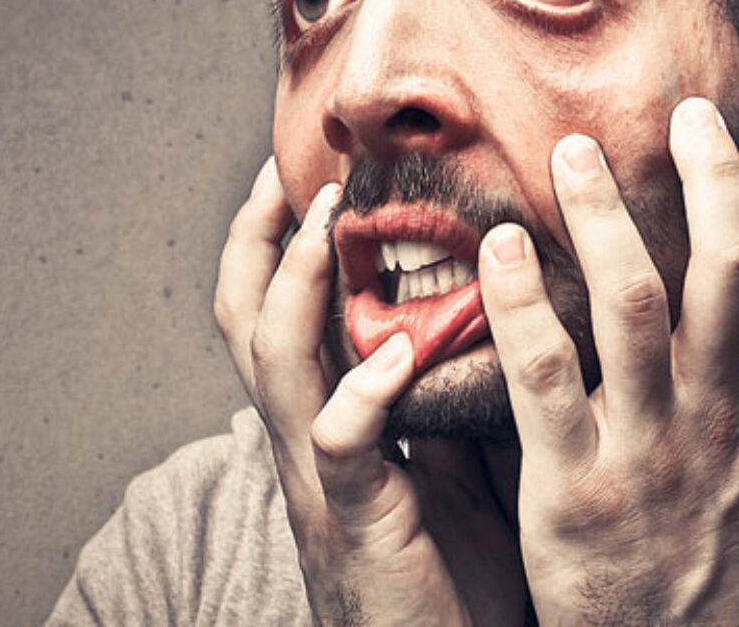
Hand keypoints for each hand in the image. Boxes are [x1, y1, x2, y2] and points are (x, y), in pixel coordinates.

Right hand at [213, 163, 522, 625]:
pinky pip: (340, 447)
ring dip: (295, 285)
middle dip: (258, 237)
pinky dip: (360, 393)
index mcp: (332, 417)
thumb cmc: (452, 572)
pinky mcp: (355, 522)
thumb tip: (490, 309)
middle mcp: (309, 437)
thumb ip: (448, 393)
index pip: (281, 309)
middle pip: (247, 318)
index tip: (302, 167)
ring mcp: (322, 478)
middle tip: (284, 168)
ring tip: (323, 221)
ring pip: (275, 364)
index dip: (277, 238)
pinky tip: (396, 353)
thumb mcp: (449, 461)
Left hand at [478, 90, 738, 624]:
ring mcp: (651, 449)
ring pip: (637, 305)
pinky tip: (499, 250)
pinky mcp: (577, 490)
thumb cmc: (725, 576)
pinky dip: (522, 307)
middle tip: (682, 106)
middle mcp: (717, 411)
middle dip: (712, 177)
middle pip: (729, 266)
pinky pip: (545, 380)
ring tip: (570, 151)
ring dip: (607, 219)